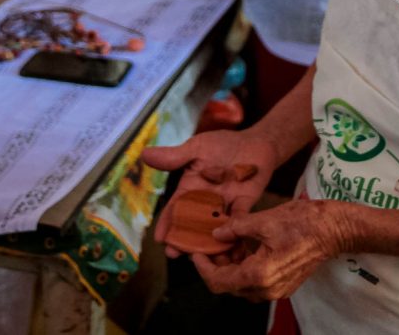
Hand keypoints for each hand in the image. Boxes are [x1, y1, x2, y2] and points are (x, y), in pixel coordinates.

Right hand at [144, 130, 278, 258]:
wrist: (254, 141)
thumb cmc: (222, 144)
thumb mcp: (195, 149)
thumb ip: (174, 156)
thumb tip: (144, 154)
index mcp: (191, 189)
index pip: (176, 209)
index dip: (167, 224)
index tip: (159, 239)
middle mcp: (207, 201)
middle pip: (193, 224)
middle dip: (183, 239)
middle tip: (174, 254)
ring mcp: (226, 204)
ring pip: (214, 226)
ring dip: (207, 241)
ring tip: (201, 256)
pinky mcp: (245, 203)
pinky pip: (240, 218)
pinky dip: (235, 228)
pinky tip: (230, 240)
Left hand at [192, 199, 348, 300]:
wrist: (334, 229)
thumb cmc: (304, 222)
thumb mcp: (264, 219)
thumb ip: (236, 228)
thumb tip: (217, 233)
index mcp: (260, 274)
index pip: (219, 282)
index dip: (203, 267)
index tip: (197, 252)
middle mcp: (267, 288)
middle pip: (229, 285)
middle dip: (217, 264)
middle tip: (213, 241)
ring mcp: (276, 289)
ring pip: (241, 283)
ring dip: (231, 264)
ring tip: (229, 239)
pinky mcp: (283, 284)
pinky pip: (255, 280)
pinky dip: (245, 265)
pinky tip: (245, 244)